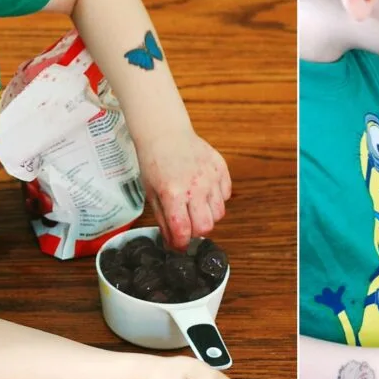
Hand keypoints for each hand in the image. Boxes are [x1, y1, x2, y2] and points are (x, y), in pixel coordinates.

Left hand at [138, 129, 231, 249]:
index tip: (180, 245)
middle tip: (187, 224)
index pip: (184, 231)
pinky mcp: (221, 168)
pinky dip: (217, 199)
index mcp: (173, 193)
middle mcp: (195, 187)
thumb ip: (164, 221)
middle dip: (196, 231)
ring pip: (219, 213)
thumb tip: (173, 243)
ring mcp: (211, 177)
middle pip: (207, 226)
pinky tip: (204, 191)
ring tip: (196, 205)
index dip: (182, 243)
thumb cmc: (154, 162)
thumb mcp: (152, 194)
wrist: (165, 134)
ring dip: (208, 215)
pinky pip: (226, 195)